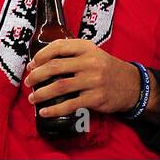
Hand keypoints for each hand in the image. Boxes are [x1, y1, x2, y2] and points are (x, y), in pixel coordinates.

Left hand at [24, 39, 144, 116]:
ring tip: (33, 98)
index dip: (40, 55)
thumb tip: (41, 62)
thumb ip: (71, 53)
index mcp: (86, 47)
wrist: (131, 84)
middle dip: (37, 75)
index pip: (58, 47)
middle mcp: (90, 62)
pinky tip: (45, 112)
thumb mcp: (92, 53)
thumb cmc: (105, 68)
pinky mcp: (96, 98)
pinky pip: (70, 104)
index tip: (31, 64)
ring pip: (59, 86)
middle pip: (55, 67)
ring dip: (42, 93)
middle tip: (28, 82)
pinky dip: (54, 110)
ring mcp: (93, 80)